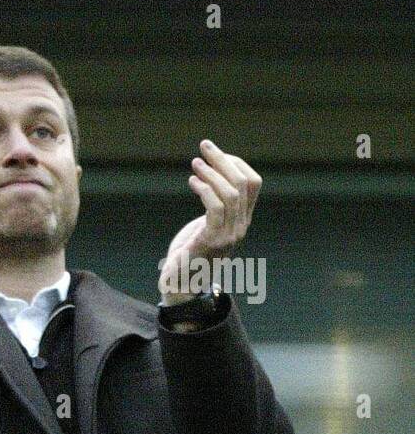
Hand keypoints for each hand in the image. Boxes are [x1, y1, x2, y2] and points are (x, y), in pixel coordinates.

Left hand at [158, 140, 261, 303]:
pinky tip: (192, 182)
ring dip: (211, 174)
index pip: (253, 184)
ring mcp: (229, 234)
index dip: (236, 164)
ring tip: (195, 164)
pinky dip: (204, 190)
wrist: (180, 286)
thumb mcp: (205, 225)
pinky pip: (215, 208)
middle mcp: (240, 226)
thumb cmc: (188, 254)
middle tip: (204, 147)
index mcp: (242, 220)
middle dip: (223, 161)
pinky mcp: (212, 241)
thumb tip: (209, 177)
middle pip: (242, 184)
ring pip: (230, 194)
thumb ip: (213, 206)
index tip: (215, 154)